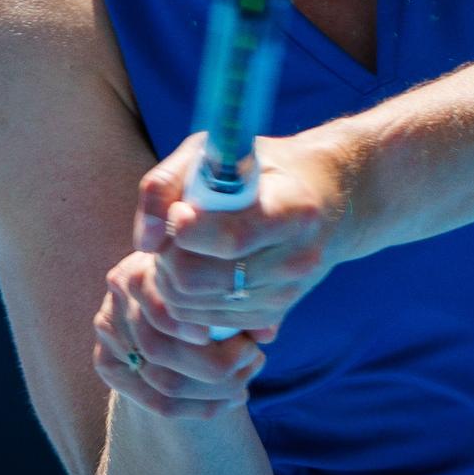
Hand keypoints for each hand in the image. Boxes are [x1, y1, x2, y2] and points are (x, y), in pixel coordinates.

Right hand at [92, 250, 265, 418]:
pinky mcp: (107, 366)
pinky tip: (233, 398)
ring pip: (164, 383)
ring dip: (215, 390)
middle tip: (254, 359)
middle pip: (159, 350)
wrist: (160, 290)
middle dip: (217, 365)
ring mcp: (107, 336)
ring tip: (248, 380)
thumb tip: (267, 333)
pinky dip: (203, 407)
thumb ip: (240, 299)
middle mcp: (116, 302)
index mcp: (138, 271)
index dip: (195, 328)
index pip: (160, 308)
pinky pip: (158, 403)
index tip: (241, 342)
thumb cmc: (198, 279)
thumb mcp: (214, 277)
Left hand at [133, 131, 356, 340]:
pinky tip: (194, 269)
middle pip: (199, 279)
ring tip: (180, 248)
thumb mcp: (215, 151)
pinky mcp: (272, 315)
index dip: (188, 231)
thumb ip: (167, 184)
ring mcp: (286, 293)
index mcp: (292, 208)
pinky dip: (185, 301)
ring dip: (170, 280)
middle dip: (166, 257)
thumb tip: (145, 240)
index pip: (231, 238)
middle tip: (170, 232)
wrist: (328, 199)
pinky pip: (205, 323)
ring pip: (193, 307)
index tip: (178, 213)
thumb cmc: (260, 167)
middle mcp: (296, 258)